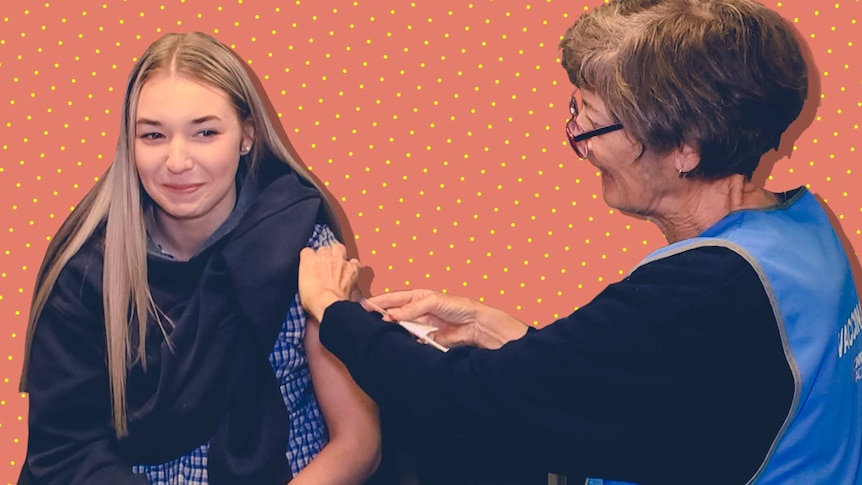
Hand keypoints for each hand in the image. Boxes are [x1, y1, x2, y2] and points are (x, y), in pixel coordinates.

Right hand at [299, 243, 361, 321]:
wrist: (328, 304)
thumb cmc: (313, 300)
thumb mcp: (302, 287)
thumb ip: (306, 277)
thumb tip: (310, 279)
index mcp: (308, 260)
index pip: (307, 251)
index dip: (310, 258)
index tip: (312, 264)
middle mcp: (324, 256)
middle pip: (324, 248)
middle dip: (325, 254)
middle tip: (325, 264)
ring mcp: (339, 260)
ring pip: (339, 248)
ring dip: (339, 254)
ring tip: (338, 262)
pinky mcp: (351, 268)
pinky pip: (354, 262)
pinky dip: (353, 266)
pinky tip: (351, 271)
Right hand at [366, 290, 528, 348]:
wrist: (476, 326)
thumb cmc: (459, 307)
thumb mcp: (433, 301)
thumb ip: (412, 308)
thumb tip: (391, 315)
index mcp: (417, 297)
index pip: (393, 298)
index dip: (378, 302)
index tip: (363, 305)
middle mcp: (416, 312)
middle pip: (393, 314)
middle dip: (380, 317)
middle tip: (365, 320)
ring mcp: (420, 327)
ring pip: (399, 329)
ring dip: (390, 331)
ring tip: (376, 332)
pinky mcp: (425, 341)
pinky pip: (410, 342)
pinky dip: (403, 343)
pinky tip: (394, 343)